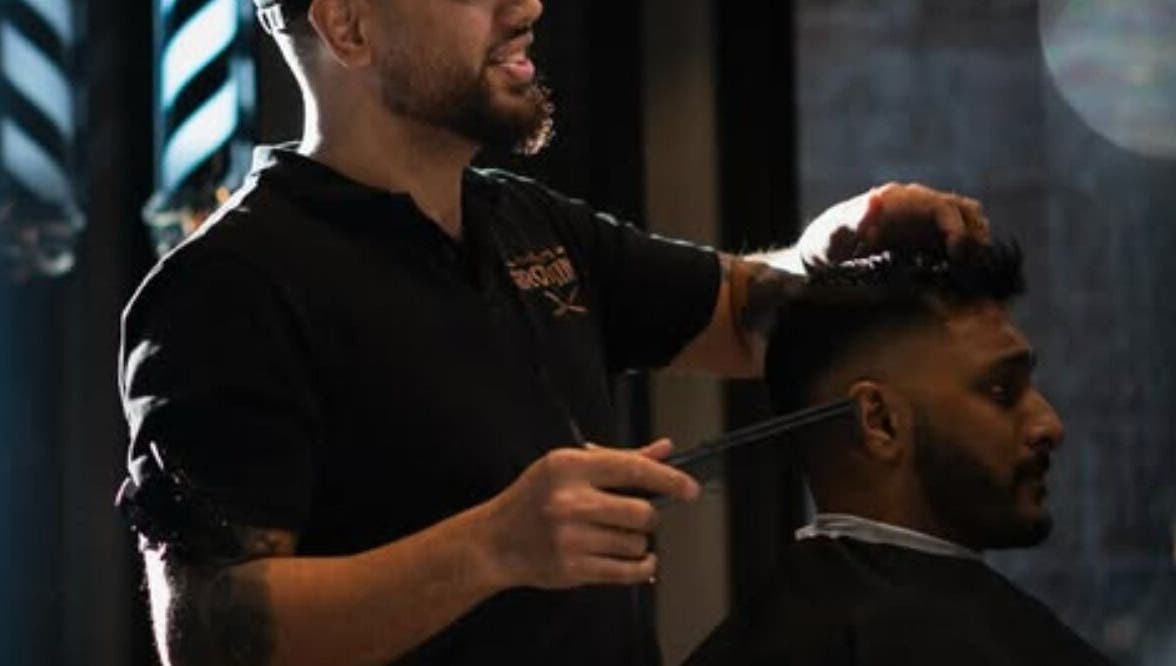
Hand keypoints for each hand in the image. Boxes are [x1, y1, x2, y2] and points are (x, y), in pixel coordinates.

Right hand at [478, 438, 698, 589]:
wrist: (495, 541)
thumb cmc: (534, 499)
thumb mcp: (569, 467)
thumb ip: (620, 459)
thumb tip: (664, 450)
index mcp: (569, 467)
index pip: (632, 468)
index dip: (668, 479)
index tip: (688, 488)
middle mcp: (569, 501)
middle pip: (641, 512)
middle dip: (648, 516)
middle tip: (639, 516)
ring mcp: (569, 538)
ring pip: (636, 543)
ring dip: (637, 542)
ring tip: (616, 537)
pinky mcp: (572, 569)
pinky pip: (626, 572)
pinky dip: (642, 568)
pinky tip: (641, 561)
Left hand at [796, 182, 988, 267]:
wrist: (822, 257)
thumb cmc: (826, 244)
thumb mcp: (834, 235)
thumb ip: (854, 218)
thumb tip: (875, 199)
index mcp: (900, 200)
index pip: (943, 207)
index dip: (957, 229)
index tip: (957, 255)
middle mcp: (916, 206)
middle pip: (964, 210)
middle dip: (974, 235)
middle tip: (972, 266)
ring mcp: (922, 222)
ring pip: (966, 222)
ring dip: (974, 243)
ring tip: (971, 271)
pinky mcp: (924, 240)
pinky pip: (956, 241)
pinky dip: (965, 255)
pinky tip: (961, 277)